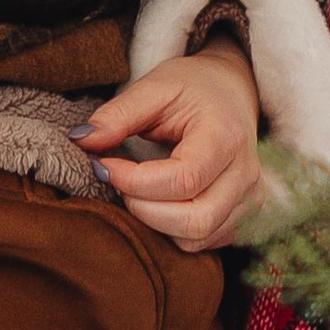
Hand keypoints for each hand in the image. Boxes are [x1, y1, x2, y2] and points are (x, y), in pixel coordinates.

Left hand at [74, 42, 267, 249]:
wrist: (231, 93)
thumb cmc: (193, 88)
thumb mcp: (154, 87)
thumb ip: (117, 114)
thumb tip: (80, 140)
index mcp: (226, 137)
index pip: (183, 179)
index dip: (134, 181)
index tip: (105, 165)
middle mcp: (245, 174)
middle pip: (195, 220)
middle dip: (143, 209)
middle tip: (119, 182)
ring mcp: (250, 200)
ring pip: (197, 238)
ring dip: (155, 223)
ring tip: (136, 189)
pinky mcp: (243, 217)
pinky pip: (202, 242)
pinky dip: (171, 231)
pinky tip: (157, 201)